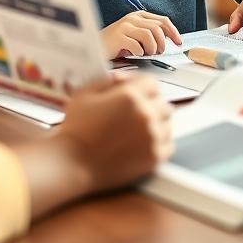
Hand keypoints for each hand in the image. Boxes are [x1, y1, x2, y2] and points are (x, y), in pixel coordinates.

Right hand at [54, 75, 173, 193]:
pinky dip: (159, 142)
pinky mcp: (154, 157)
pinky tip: (142, 143)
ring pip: (167, 123)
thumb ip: (108, 80)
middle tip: (134, 113)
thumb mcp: (86, 94)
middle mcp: (146, 114)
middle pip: (162, 102)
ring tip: (137, 129)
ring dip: (156, 123)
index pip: (152, 83)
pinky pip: (168, 144)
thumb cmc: (76, 129)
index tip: (135, 93)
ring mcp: (152, 137)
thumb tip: (124, 79)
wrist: (73, 164)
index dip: (142, 86)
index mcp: (130, 96)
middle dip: (150, 104)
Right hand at [101, 11, 181, 58]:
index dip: (173, 32)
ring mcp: (125, 26)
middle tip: (158, 52)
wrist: (94, 47)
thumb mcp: (135, 36)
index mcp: (139, 16)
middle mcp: (132, 18)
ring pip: (149, 35)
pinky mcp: (118, 37)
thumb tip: (167, 40)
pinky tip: (135, 54)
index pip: (162, 20)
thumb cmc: (116, 44)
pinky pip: (136, 45)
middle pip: (158, 28)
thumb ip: (150, 34)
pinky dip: (139, 52)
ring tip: (146, 53)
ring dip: (152, 48)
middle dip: (162, 43)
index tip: (178, 42)